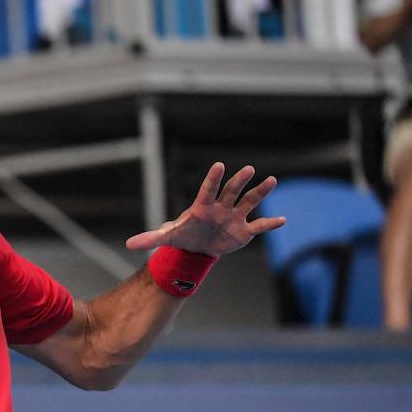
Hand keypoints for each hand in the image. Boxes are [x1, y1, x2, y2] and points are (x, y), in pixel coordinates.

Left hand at [124, 162, 284, 256]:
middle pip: (231, 191)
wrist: (198, 246)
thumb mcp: (167, 237)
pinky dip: (270, 224)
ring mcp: (234, 217)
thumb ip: (150, 238)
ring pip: (249, 202)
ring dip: (260, 192)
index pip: (208, 190)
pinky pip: (259, 226)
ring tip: (272, 180)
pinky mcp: (244, 231)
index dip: (213, 179)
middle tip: (248, 169)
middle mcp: (221, 207)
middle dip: (238, 181)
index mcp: (203, 206)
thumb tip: (129, 244)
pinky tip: (283, 219)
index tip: (218, 166)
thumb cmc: (183, 235)